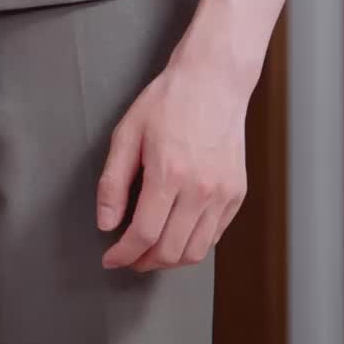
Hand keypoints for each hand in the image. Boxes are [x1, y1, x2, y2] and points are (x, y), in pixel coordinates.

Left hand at [96, 53, 247, 272]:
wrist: (214, 81)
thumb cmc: (168, 101)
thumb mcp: (127, 133)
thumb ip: (114, 182)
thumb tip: (106, 223)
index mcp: (169, 173)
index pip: (144, 234)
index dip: (123, 254)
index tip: (111, 259)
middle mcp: (201, 189)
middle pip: (170, 250)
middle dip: (143, 262)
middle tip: (127, 258)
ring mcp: (223, 194)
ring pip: (195, 252)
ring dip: (169, 261)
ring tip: (149, 253)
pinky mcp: (237, 193)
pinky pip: (214, 237)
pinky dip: (192, 246)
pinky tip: (175, 236)